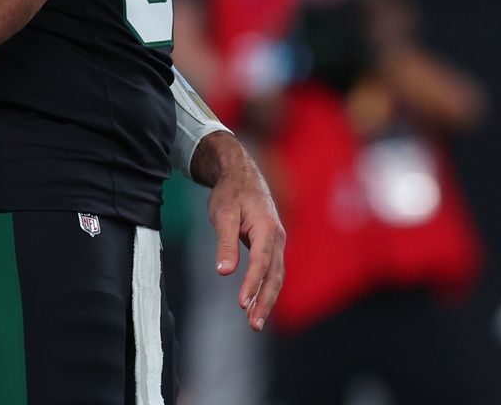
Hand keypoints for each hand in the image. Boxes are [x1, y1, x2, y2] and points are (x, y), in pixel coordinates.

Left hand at [196, 133, 285, 331]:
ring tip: (255, 322)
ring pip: (275, 275)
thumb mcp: (223, 214)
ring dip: (266, 299)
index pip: (261, 261)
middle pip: (274, 274)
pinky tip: (256, 303)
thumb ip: (225, 242)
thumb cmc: (231, 193)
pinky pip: (272, 271)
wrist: (241, 175)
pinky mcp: (271, 246)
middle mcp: (277, 237)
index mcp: (267, 227)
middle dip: (265, 301)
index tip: (242, 303)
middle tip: (254, 324)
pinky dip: (265, 288)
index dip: (252, 283)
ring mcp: (277, 242)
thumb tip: (224, 271)